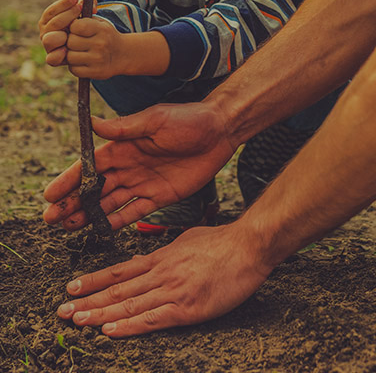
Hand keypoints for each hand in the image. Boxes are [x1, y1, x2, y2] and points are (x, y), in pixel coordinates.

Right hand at [39, 0, 81, 66]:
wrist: (84, 47)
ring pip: (49, 40)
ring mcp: (49, 46)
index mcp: (48, 20)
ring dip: (60, 35)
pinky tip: (65, 50)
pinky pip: (51, 59)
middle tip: (79, 9)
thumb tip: (93, 2)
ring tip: (72, 31)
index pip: (51, 11)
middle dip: (67, 15)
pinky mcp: (53, 59)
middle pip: (53, 23)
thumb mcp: (82, 16)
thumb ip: (85, 8)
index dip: (63, 4)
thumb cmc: (81, 28)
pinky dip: (57, 55)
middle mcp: (46, 32)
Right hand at [43, 101, 233, 230]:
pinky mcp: (159, 196)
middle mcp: (128, 165)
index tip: (49, 195)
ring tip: (66, 228)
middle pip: (94, 188)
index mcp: (123, 145)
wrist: (219, 131)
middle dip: (71, 202)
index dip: (68, 180)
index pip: (89, 165)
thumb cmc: (188, 119)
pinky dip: (116, 222)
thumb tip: (92, 123)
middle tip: (50, 219)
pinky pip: (133, 212)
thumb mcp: (155, 119)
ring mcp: (142, 182)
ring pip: (109, 202)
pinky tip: (99, 231)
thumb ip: (124, 128)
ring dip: (88, 214)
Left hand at [57, 218, 271, 335]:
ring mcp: (172, 290)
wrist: (248, 246)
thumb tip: (144, 260)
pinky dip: (129, 326)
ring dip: (100, 314)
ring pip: (129, 305)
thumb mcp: (186, 240)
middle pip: (117, 290)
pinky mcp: (187, 307)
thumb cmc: (222, 243)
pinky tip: (110, 331)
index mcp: (161, 257)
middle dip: (88, 300)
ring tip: (77, 320)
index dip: (94, 280)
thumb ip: (164, 253)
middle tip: (62, 310)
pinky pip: (152, 319)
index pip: (119, 271)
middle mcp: (161, 273)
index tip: (72, 287)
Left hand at [65, 16, 123, 78]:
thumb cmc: (105, 36)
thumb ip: (84, 18)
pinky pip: (74, 69)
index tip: (77, 30)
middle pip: (71, 42)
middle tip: (77, 42)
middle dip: (70, 41)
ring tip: (79, 52)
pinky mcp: (95, 72)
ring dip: (71, 55)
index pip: (76, 26)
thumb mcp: (100, 22)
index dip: (73, 27)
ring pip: (70, 57)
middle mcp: (101, 44)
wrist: (123, 54)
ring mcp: (98, 59)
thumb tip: (66, 17)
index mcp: (101, 29)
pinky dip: (75, 66)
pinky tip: (82, 62)